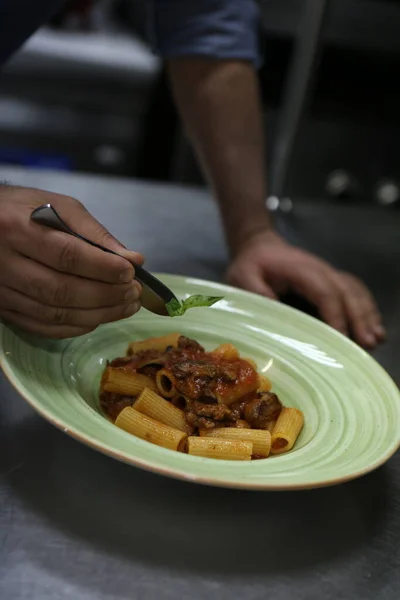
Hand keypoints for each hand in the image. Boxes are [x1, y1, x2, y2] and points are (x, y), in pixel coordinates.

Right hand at [0, 185, 142, 338]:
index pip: (65, 254)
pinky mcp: (3, 308)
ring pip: (53, 313)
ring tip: (125, 306)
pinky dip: (74, 327)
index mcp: (16, 228)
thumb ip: (95, 233)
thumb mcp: (59, 207)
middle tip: (134, 294)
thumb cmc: (24, 210)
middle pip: (60, 290)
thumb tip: (133, 260)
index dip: (102, 267)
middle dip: (104, 295)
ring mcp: (1, 290)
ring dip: (96, 314)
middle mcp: (3, 263)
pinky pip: (41, 327)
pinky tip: (97, 318)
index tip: (130, 272)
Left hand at [227, 231, 385, 348]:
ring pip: (355, 292)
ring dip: (367, 315)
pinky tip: (373, 328)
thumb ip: (257, 292)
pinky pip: (354, 293)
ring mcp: (328, 275)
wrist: (260, 247)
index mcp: (300, 269)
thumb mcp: (243, 276)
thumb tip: (277, 311)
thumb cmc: (251, 264)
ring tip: (375, 340)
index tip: (341, 336)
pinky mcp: (331, 282)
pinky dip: (366, 309)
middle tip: (367, 343)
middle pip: (346, 292)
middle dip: (359, 318)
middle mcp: (320, 270)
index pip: (324, 291)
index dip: (334, 314)